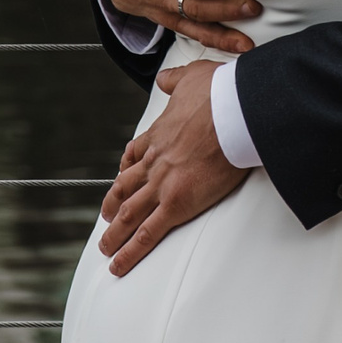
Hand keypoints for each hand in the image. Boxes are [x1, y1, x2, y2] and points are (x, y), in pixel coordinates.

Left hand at [97, 61, 247, 274]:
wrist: (235, 110)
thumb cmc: (220, 93)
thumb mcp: (192, 77)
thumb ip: (176, 80)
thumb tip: (166, 78)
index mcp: (159, 135)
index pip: (135, 156)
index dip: (125, 170)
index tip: (121, 178)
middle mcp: (154, 162)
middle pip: (125, 189)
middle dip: (113, 205)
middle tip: (107, 218)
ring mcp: (162, 185)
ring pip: (129, 214)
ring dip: (114, 234)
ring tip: (106, 248)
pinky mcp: (177, 204)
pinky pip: (147, 234)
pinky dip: (130, 253)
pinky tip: (118, 265)